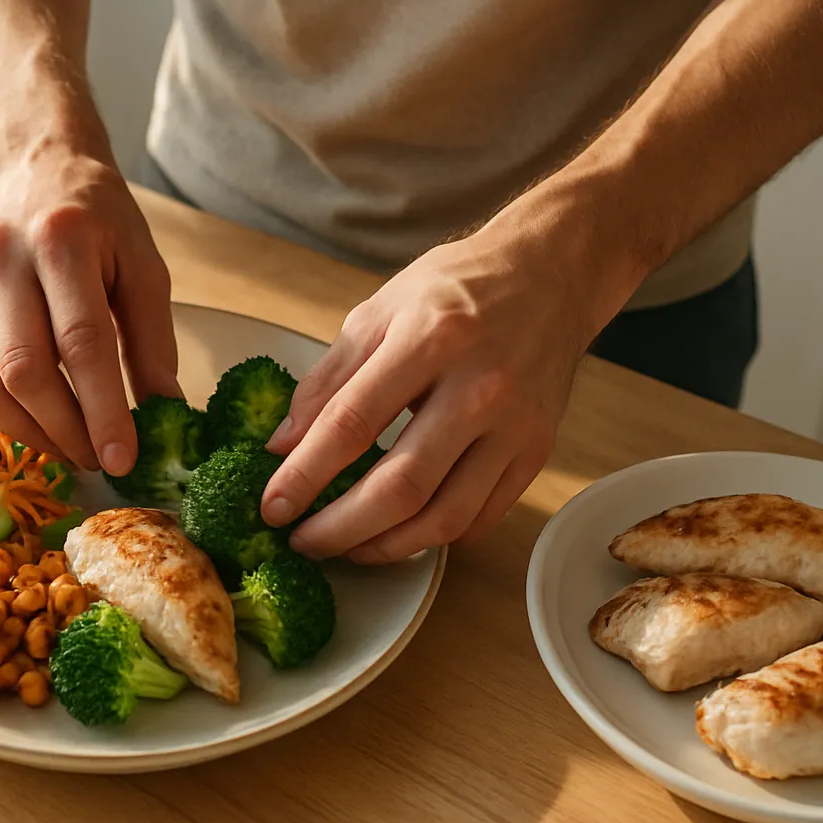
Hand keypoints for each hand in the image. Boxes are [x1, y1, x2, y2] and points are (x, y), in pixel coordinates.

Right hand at [0, 145, 178, 473]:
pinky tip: (43, 426)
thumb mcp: (144, 266)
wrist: (36, 169)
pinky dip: (9, 415)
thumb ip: (154, 340)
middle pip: (26, 369)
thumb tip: (166, 414)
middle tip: (101, 462)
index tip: (124, 458)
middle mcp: (3, 259)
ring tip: (75, 451)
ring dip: (34, 433)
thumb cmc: (100, 220)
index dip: (103, 408)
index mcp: (62, 241)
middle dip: (66, 430)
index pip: (81, 341)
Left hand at [261, 217, 601, 562]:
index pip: (352, 423)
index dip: (304, 475)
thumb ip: (328, 379)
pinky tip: (402, 533)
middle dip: (340, 528)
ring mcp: (515, 425)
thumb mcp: (379, 311)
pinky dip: (435, 537)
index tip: (273, 507)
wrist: (550, 275)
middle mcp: (479, 387)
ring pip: (444, 516)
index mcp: (430, 340)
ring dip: (385, 546)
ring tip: (348, 548)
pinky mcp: (537, 451)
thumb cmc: (456, 289)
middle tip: (303, 541)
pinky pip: (481, 517)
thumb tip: (283, 445)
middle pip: (401, 486)